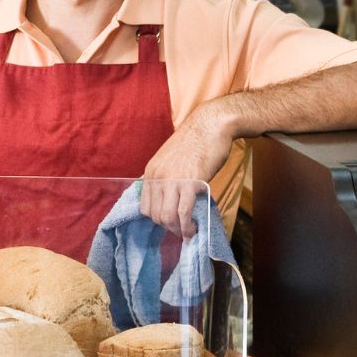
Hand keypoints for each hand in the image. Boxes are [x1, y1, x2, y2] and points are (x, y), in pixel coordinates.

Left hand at [140, 104, 232, 238]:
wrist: (212, 124)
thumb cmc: (197, 141)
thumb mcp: (172, 159)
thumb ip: (168, 177)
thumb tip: (170, 198)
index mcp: (151, 171)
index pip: (145, 205)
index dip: (157, 218)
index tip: (170, 222)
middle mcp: (158, 176)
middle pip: (154, 214)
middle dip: (167, 227)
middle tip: (180, 230)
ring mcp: (173, 180)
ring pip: (166, 216)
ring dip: (177, 230)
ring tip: (188, 232)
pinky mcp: (190, 183)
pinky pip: (183, 212)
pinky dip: (187, 226)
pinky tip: (194, 228)